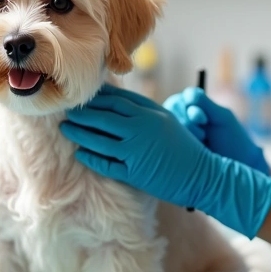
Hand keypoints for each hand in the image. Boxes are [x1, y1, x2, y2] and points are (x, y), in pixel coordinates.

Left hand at [59, 84, 270, 237]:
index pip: (118, 100)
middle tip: (67, 110)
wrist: (204, 175)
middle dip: (83, 112)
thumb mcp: (168, 122)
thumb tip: (120, 104)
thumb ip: (145, 112)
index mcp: (152, 113)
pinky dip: (91, 157)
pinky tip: (80, 153)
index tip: (83, 96)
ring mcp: (137, 150)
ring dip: (80, 133)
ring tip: (66, 129)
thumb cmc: (185, 148)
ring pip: (99, 138)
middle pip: (104, 116)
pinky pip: (106, 163)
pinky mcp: (135, 172)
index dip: (98, 98)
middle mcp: (143, 128)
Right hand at [164, 88, 270, 175]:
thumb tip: (187, 96)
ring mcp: (176, 132)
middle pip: (172, 106)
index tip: (205, 120)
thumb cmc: (233, 140)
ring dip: (186, 132)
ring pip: (169, 122)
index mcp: (196, 106)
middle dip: (188, 120)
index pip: (183, 98)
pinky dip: (179, 143)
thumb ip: (205, 103)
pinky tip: (190, 151)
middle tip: (203, 133)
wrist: (237, 167)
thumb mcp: (222, 117)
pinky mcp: (172, 147)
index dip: (192, 107)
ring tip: (200, 142)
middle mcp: (183, 116)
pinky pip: (166, 139)